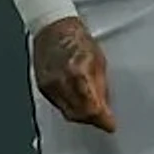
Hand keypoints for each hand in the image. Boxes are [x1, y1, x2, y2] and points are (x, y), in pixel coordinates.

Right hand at [31, 17, 115, 132]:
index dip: (103, 119)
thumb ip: (101, 85)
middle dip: (93, 120)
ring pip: (68, 112)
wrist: (53, 28)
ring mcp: (50, 86)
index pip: (92, 107)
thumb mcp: (98, 59)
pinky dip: (70, 108)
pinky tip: (78, 105)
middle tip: (103, 120)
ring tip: (92, 114)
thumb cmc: (77, 38)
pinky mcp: (42, 87)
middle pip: (79, 113)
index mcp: (79, 72)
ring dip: (82, 116)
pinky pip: (58, 105)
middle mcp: (62, 82)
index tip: (111, 125)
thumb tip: (106, 106)